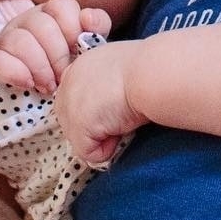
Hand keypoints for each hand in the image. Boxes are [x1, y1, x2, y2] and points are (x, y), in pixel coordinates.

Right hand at [0, 0, 113, 94]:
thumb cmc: (65, 70)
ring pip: (20, 40)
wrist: (36, 99)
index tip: (77, 51)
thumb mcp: (84, 50)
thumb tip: (88, 18)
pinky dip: (16, 73)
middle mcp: (28, 21)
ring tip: (48, 86)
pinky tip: (28, 84)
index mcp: (52, 14)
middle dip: (57, 55)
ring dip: (39, 67)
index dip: (73, 28)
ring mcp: (7, 38)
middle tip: (64, 77)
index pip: (61, 5)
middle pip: (41, 24)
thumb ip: (95, 29)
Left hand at [53, 39, 144, 166]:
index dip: (93, 108)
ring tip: (124, 120)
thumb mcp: (121, 68)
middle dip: (96, 124)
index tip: (112, 107)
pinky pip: (89, 153)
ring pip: (81, 137)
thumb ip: (107, 82)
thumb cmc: (147, 70)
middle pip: (72, 119)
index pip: (75, 96)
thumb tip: (111, 103)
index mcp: (81, 66)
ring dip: (104, 136)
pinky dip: (108, 150)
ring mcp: (69, 106)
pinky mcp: (78, 126)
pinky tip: (122, 131)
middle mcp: (69, 83)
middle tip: (121, 115)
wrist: (151, 74)